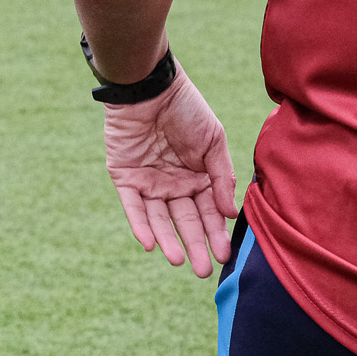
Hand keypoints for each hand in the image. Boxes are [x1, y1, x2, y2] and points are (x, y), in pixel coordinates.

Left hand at [103, 68, 239, 277]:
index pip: (208, 212)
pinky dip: (140, 225)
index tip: (224, 255)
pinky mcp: (125, 177)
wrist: (150, 85)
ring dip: (168, 240)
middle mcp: (174, 184)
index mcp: (198, 177)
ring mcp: (149, 182)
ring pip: (159, 219)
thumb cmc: (186, 109)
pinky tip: (149, 244)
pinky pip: (133, 206)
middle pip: (184, 220)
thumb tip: (231, 214)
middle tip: (203, 270)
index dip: (216, 233)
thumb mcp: (213, 141)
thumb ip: (222, 177)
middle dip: (195, 245)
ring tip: (178, 260)